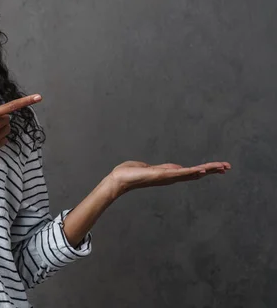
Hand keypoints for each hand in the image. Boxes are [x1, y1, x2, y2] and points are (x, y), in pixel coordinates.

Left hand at [106, 160, 231, 197]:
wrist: (119, 180)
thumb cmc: (130, 174)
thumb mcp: (151, 168)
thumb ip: (165, 168)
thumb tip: (176, 168)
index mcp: (169, 174)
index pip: (191, 171)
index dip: (205, 169)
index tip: (219, 168)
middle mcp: (171, 177)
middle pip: (196, 173)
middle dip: (212, 170)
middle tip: (228, 167)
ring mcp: (167, 177)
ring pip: (191, 173)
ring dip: (207, 169)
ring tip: (222, 167)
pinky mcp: (162, 176)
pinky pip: (180, 174)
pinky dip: (191, 172)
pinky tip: (202, 170)